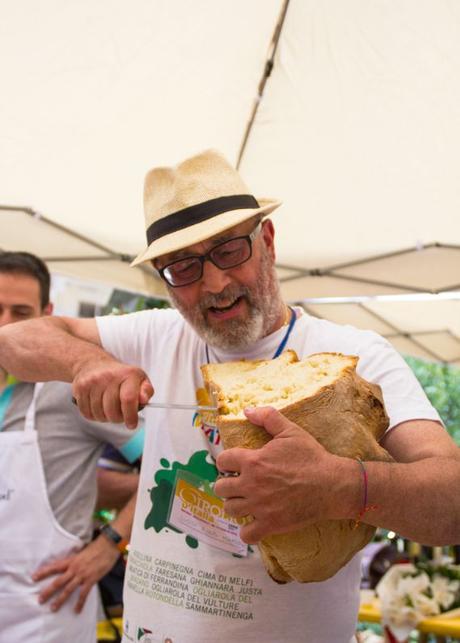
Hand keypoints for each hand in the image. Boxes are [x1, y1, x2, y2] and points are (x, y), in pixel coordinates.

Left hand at [32, 536, 120, 612]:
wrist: (108, 545)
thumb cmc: (97, 547)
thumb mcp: (82, 552)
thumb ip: (75, 560)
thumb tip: (70, 565)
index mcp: (71, 560)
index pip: (54, 566)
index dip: (44, 572)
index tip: (33, 577)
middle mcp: (74, 568)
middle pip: (58, 581)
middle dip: (48, 591)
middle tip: (40, 599)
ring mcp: (82, 575)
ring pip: (68, 589)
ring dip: (59, 600)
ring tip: (52, 608)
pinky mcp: (91, 579)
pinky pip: (83, 594)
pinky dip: (80, 603)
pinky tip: (76, 610)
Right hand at [72, 356, 152, 428]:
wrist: (93, 363)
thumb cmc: (120, 375)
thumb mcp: (139, 379)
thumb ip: (146, 391)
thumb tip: (144, 400)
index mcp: (127, 374)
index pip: (128, 399)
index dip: (131, 416)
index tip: (132, 424)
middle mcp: (108, 376)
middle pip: (112, 411)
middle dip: (118, 418)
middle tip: (120, 415)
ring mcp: (92, 381)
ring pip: (99, 414)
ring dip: (106, 418)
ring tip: (109, 409)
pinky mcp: (80, 388)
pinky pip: (87, 413)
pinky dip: (94, 416)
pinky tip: (98, 407)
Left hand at [214, 406, 349, 542]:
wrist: (332, 484)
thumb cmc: (311, 456)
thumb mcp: (290, 430)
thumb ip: (267, 417)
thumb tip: (247, 411)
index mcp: (253, 461)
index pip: (223, 460)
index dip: (226, 461)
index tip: (233, 464)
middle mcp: (252, 485)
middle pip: (221, 487)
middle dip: (227, 483)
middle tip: (238, 483)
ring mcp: (260, 507)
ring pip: (230, 509)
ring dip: (235, 504)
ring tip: (244, 500)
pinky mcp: (271, 524)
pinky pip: (246, 534)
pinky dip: (247, 530)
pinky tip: (253, 522)